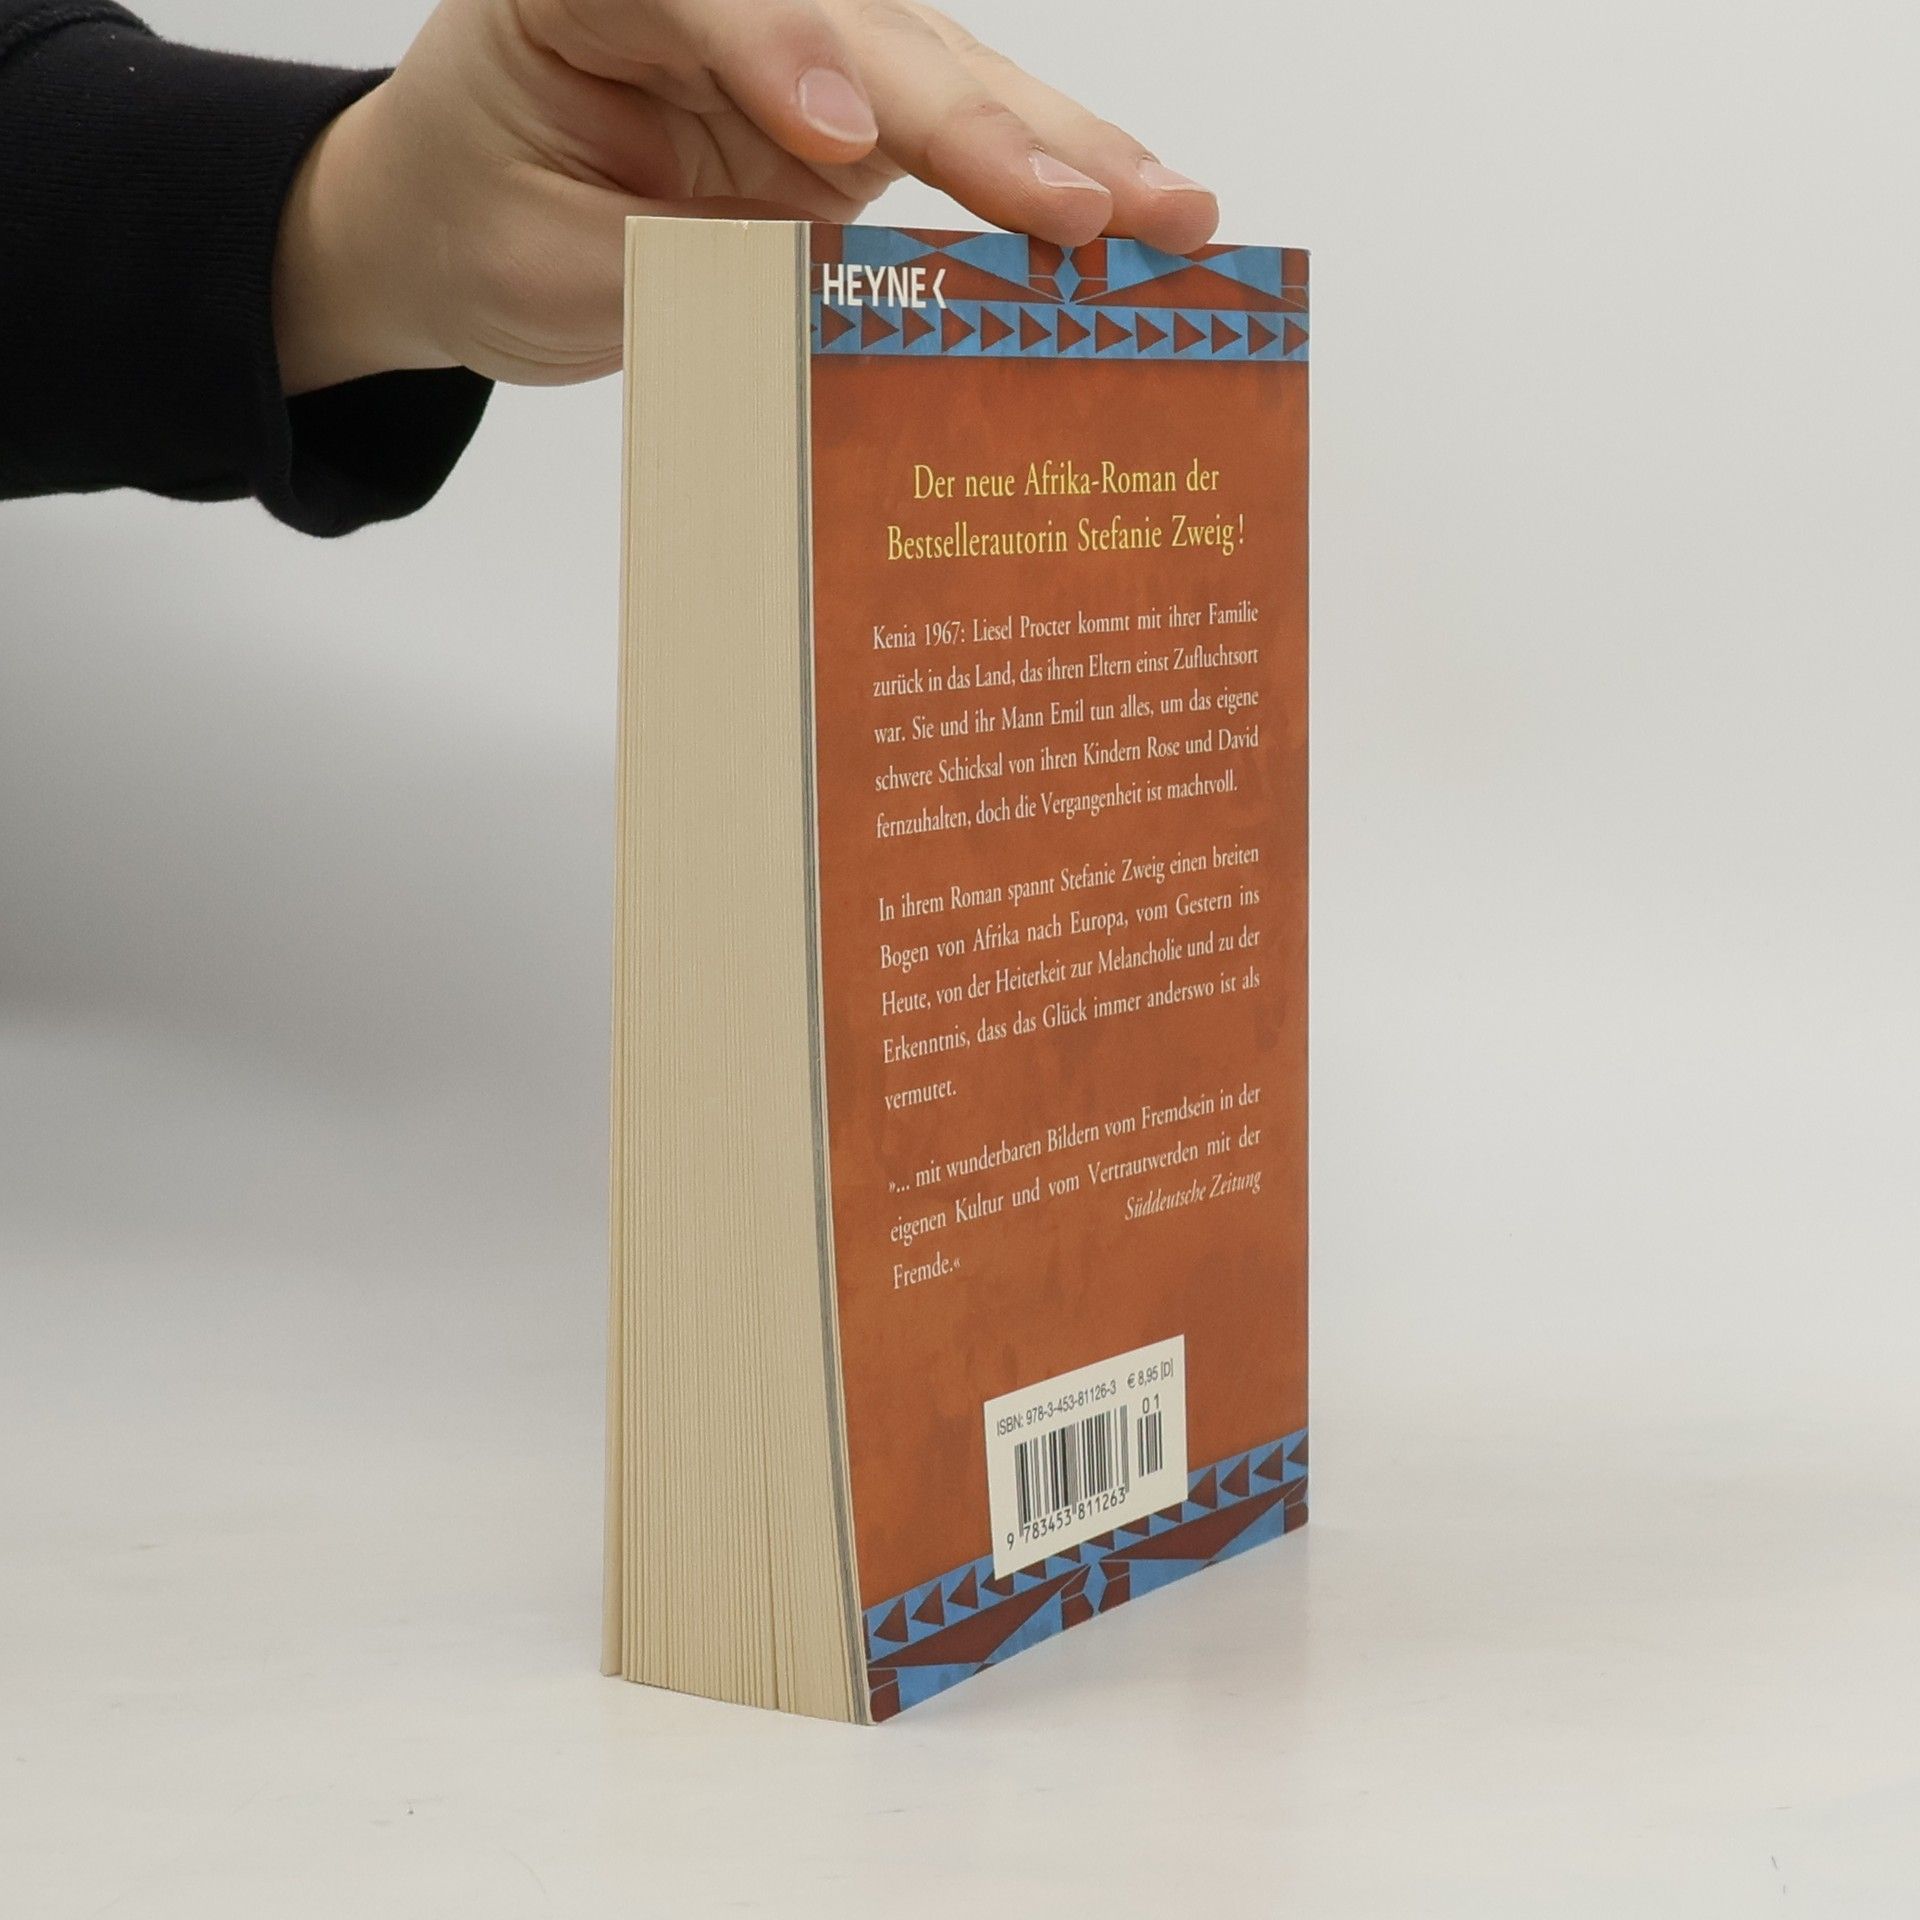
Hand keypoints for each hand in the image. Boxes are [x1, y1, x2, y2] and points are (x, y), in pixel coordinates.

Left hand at [273, 0, 1219, 393]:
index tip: (836, 139)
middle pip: (866, 32)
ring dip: (1061, 149)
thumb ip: (688, 271)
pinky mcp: (856, 116)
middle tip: (1085, 209)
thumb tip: (841, 305)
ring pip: (944, 76)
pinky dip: (1046, 177)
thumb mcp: (554, 266)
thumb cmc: (483, 223)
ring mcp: (804, 50)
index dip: (778, 57)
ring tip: (1171, 213)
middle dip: (980, 126)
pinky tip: (1138, 211)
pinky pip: (959, 137)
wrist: (463, 223)